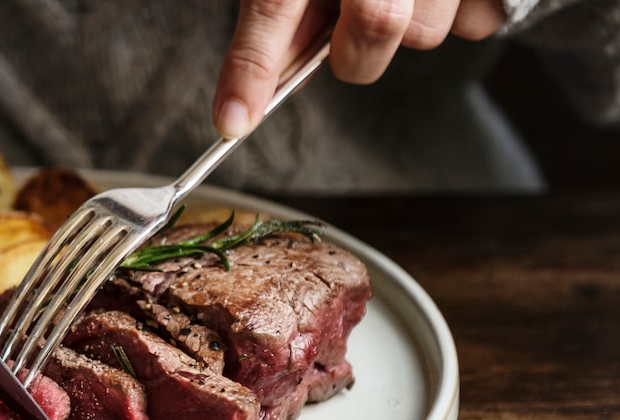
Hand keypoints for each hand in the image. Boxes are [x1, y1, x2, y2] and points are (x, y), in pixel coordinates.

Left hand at [213, 0, 505, 137]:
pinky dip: (457, 11)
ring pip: (426, 34)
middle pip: (374, 28)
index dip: (252, 66)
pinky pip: (475, 23)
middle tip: (349, 28)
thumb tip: (277, 69)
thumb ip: (290, 6)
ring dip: (411, 22)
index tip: (232, 120)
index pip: (275, 4)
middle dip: (357, 51)